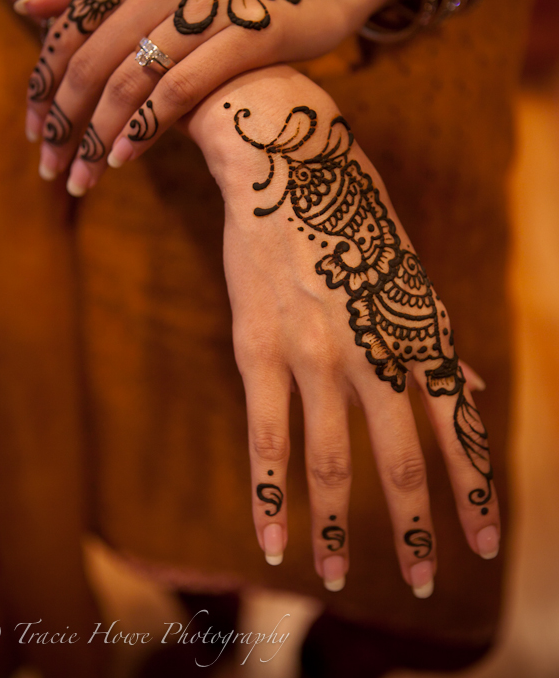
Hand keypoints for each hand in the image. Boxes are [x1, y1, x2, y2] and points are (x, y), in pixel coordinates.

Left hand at [19, 0, 422, 189]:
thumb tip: (27, 6)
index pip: (70, 26)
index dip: (42, 82)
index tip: (30, 127)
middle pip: (92, 60)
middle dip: (63, 121)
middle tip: (50, 166)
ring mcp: (211, 2)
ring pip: (130, 80)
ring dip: (99, 137)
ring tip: (83, 176)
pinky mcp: (250, 34)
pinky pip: (182, 89)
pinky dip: (146, 128)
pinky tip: (127, 158)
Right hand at [187, 65, 498, 595]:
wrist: (286, 162)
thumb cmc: (352, 217)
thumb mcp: (406, 273)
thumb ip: (433, 339)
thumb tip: (469, 390)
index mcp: (416, 327)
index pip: (456, 426)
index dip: (474, 488)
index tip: (486, 542)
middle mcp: (374, 347)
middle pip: (403, 456)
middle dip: (420, 526)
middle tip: (430, 581)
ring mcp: (315, 351)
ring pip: (334, 459)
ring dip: (342, 528)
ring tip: (339, 580)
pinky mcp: (259, 348)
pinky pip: (267, 436)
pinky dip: (271, 494)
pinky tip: (273, 541)